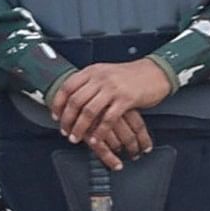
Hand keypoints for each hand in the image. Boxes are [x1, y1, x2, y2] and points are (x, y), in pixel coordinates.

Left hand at [46, 61, 164, 165]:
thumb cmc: (129, 75)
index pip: (67, 87)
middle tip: (65, 131)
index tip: (55, 116)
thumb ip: (89, 82)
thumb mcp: (105, 72)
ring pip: (89, 111)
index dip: (58, 103)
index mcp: (92, 71)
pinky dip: (99, 132)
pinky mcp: (126, 100)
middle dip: (67, 119)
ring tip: (76, 138)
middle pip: (75, 101)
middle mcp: (100, 78)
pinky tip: (96, 139)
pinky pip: (108, 119)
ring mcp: (113, 88)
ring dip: (80, 128)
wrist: (154, 72)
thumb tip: (71, 96)